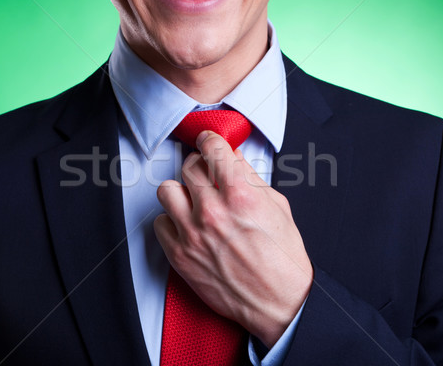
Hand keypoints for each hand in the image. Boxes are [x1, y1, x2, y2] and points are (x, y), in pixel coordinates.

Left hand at [154, 131, 312, 347]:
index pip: (213, 150)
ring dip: (180, 191)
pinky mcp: (180, 255)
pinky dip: (171, 221)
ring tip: (193, 199)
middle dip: (199, 165)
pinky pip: (160, 223)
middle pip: (188, 167)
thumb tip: (233, 157)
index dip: (211, 140)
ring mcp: (192, 234)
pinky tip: (187, 225)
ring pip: (166, 190)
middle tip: (206, 173)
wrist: (278, 302)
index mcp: (240, 196)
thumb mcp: (277, 207)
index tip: (208, 141)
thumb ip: (251, 178)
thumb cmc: (282, 259)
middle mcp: (213, 212)